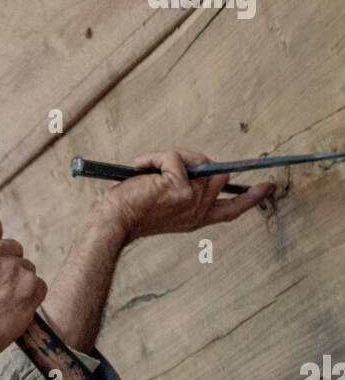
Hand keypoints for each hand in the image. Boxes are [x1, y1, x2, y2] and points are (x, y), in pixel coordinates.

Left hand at [98, 147, 274, 243]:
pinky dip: (155, 156)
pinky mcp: (179, 188)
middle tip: (163, 167)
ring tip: (149, 171)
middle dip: (194, 161)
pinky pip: (175, 156)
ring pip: (199, 161)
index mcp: (197, 218)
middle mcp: (198, 212)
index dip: (252, 198)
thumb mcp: (166, 200)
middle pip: (217, 173)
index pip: (232, 209)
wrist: (112, 223)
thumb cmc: (131, 211)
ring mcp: (191, 200)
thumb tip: (201, 163)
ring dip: (173, 157)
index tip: (268, 186)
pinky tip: (140, 168)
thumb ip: (187, 185)